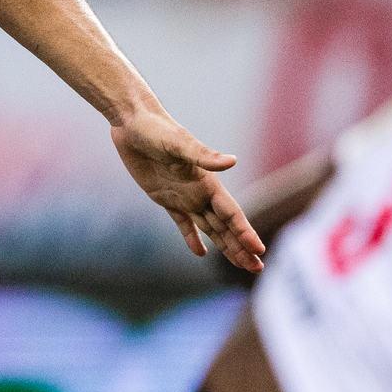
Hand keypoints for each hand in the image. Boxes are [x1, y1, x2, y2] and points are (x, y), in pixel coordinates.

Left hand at [111, 108, 264, 272]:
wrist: (132, 122)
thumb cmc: (155, 129)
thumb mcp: (178, 143)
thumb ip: (204, 155)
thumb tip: (233, 161)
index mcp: (207, 182)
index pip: (232, 213)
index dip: (245, 232)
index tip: (259, 251)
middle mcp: (199, 192)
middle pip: (226, 226)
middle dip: (242, 247)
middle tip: (258, 269)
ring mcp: (183, 196)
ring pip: (210, 228)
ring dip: (225, 246)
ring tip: (241, 265)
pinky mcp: (164, 197)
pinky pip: (182, 223)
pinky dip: (192, 238)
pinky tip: (200, 253)